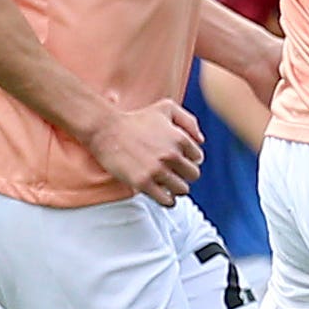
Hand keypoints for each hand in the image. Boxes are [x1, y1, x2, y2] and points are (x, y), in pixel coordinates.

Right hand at [84, 100, 205, 203]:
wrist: (106, 130)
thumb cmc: (137, 119)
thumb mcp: (166, 108)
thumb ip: (188, 121)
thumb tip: (201, 141)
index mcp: (180, 138)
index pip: (198, 158)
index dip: (188, 159)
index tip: (177, 159)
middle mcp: (171, 155)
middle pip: (193, 175)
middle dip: (184, 175)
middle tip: (173, 173)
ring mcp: (157, 170)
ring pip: (182, 189)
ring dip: (176, 188)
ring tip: (166, 184)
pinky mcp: (143, 183)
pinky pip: (166, 200)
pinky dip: (168, 200)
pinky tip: (162, 195)